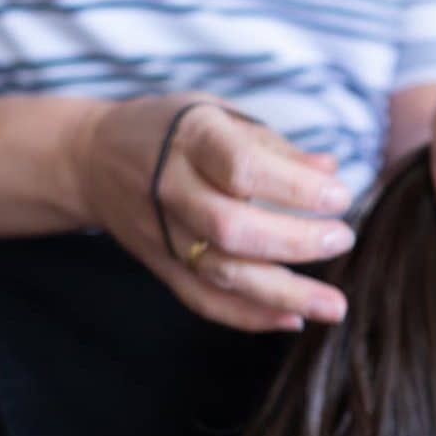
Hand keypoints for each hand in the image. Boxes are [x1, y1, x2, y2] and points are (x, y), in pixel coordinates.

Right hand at [72, 91, 353, 331]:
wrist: (92, 158)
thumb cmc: (173, 130)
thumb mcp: (221, 116)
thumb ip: (275, 146)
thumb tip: (330, 171)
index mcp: (192, 140)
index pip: (243, 168)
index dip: (295, 188)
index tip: (339, 197)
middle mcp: (172, 189)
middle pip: (232, 228)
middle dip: (295, 241)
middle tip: (342, 240)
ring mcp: (163, 233)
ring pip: (221, 273)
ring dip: (283, 293)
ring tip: (334, 306)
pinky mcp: (161, 265)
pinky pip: (203, 299)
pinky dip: (249, 316)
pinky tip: (293, 319)